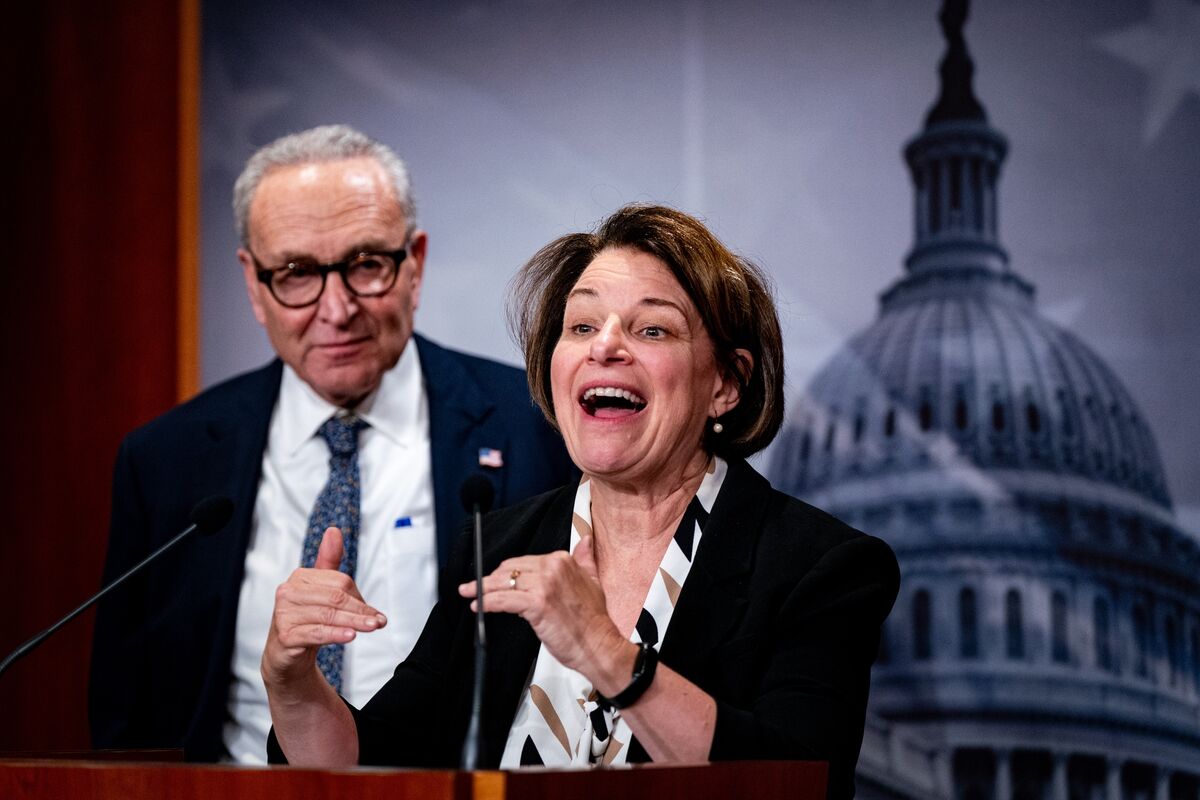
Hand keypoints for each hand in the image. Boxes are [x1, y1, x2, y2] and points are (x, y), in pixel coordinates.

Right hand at [261, 527, 386, 691]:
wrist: (285, 655)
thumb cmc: (305, 619)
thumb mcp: (319, 590)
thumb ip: (329, 562)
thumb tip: (334, 531)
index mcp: (300, 577)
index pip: (339, 582)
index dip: (359, 597)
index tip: (374, 612)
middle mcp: (288, 593)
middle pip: (335, 598)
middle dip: (361, 611)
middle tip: (379, 621)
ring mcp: (284, 614)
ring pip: (328, 616)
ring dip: (354, 623)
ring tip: (371, 627)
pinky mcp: (285, 636)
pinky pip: (315, 633)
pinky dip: (335, 634)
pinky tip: (350, 636)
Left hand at [457, 536, 626, 677]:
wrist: (599, 645)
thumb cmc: (593, 621)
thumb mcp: (593, 581)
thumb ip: (585, 558)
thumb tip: (585, 541)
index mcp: (563, 560)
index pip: (523, 561)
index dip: (506, 572)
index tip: (496, 580)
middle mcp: (553, 568)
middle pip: (510, 570)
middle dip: (491, 580)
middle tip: (476, 588)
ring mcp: (544, 585)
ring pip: (503, 584)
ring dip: (482, 589)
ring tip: (470, 593)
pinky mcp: (537, 604)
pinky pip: (504, 600)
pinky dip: (487, 603)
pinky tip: (478, 607)